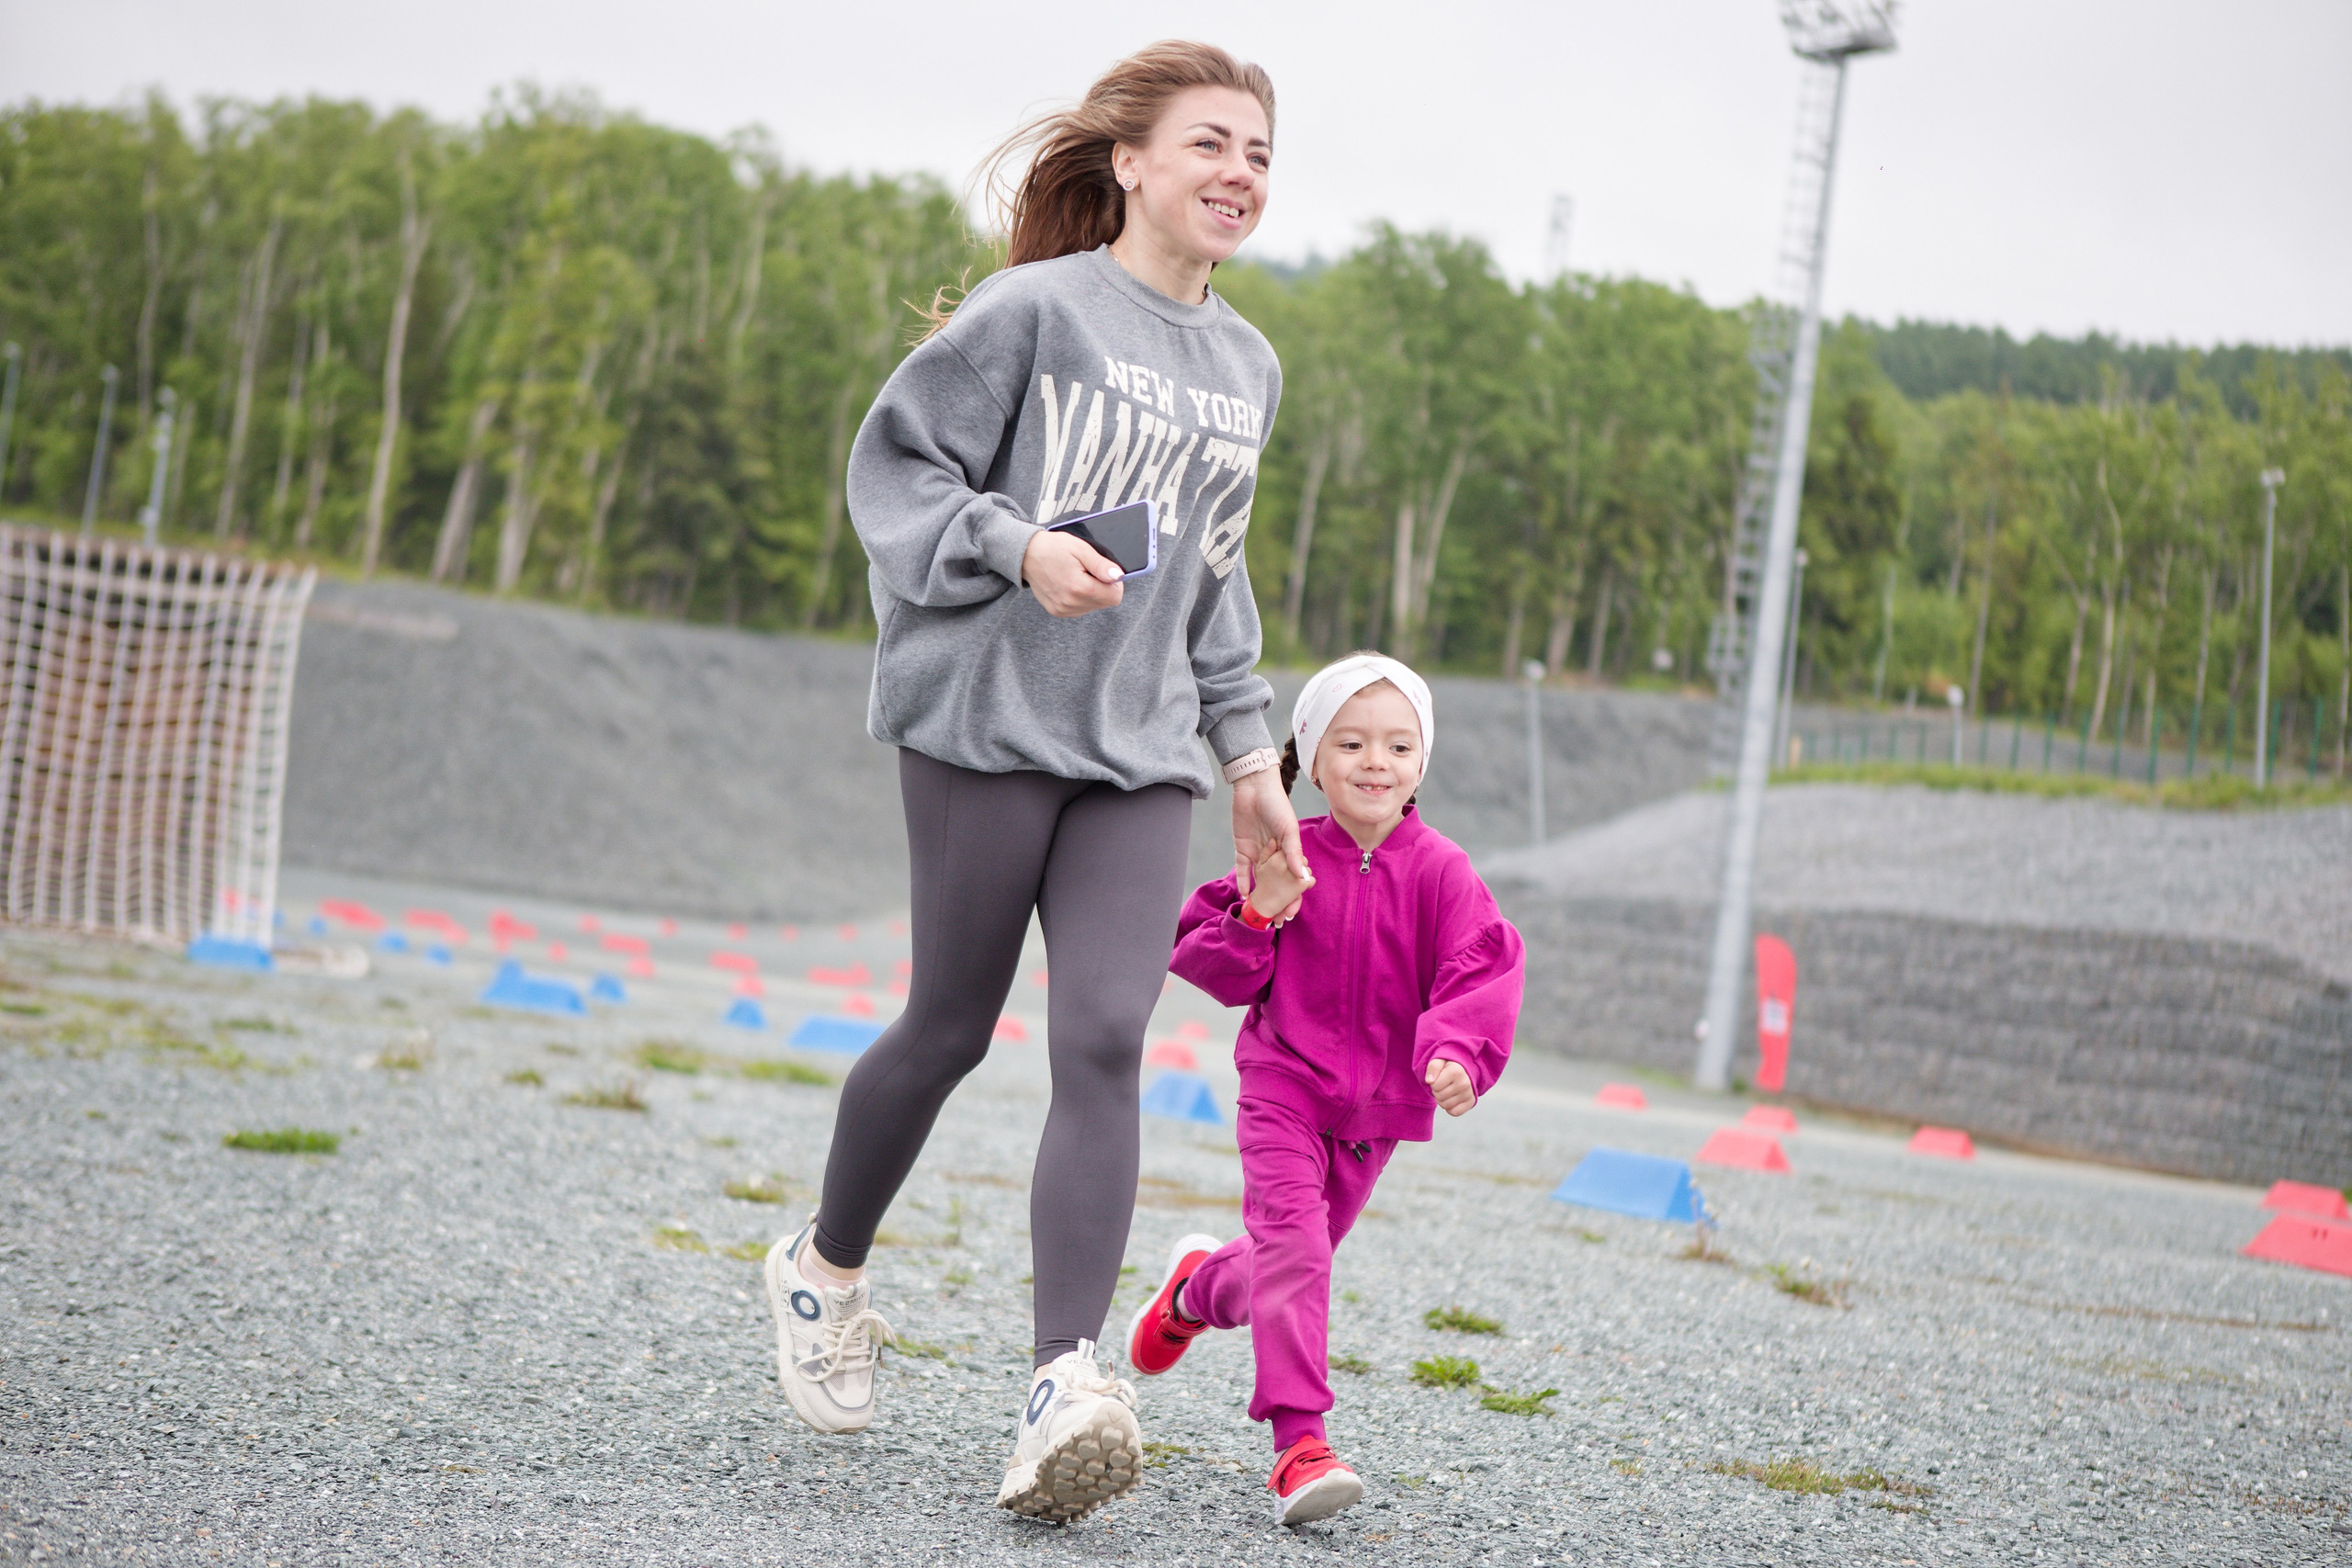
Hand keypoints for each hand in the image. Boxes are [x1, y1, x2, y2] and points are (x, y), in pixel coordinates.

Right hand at [1022, 529, 1123, 616]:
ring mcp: (1063, 610)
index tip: (1105, 572)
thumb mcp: (1080, 549)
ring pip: (1093, 606)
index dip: (1115, 584)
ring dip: (1091, 593)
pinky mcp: (1058, 612)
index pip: (1114, 597)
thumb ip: (1101, 565)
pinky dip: (1080, 598)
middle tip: (1087, 571)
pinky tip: (1070, 584)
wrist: (1027, 554)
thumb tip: (1118, 576)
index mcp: (1079, 588)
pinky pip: (1081, 609)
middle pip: (1105, 603)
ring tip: (1076, 576)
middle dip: (1102, 587)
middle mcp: (1071, 603)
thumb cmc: (1054, 548)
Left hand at [1231, 769, 1306, 920]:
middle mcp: (1274, 854)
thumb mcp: (1288, 829)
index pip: (1293, 878)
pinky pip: (1242, 869)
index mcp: (1289, 850)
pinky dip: (1243, 881)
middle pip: (1277, 883)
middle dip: (1277, 901)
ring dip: (1260, 895)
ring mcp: (1258, 852)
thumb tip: (1302, 876)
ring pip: (1260, 879)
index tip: (1291, 912)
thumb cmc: (1276, 804)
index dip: (1293, 895)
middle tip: (1276, 921)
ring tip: (1260, 914)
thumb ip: (1293, 853)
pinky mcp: (1242, 848)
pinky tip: (1244, 896)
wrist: (1254, 787)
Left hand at [1426, 1058, 1474, 1116]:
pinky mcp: (1471, 1102)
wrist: (1464, 1070)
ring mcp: (1469, 1094)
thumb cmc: (1448, 1066)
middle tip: (1443, 1085)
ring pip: (1445, 1106)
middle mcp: (1465, 1083)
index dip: (1433, 1083)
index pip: (1434, 1085)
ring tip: (1447, 1091)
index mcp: (1457, 1071)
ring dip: (1442, 1100)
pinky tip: (1452, 1098)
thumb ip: (1433, 1067)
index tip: (1439, 1078)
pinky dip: (1450, 1108)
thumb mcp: (1439, 1061)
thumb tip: (1429, 1080)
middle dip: (1437, 1091)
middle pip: (1439, 1096)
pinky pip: (1454, 1112)